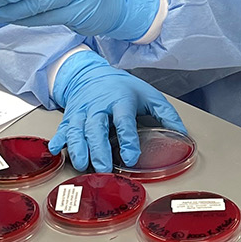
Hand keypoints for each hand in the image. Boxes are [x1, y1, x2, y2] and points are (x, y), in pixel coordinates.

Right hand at [48, 51, 186, 172]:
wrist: (91, 74)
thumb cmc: (122, 87)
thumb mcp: (148, 95)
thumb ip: (166, 114)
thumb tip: (184, 134)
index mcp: (120, 99)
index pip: (124, 120)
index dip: (127, 139)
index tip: (131, 157)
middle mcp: (99, 105)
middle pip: (96, 127)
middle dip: (99, 148)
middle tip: (103, 167)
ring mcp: (82, 111)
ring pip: (78, 130)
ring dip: (79, 148)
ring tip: (83, 164)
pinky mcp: (70, 116)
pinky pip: (63, 129)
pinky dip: (59, 140)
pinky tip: (57, 149)